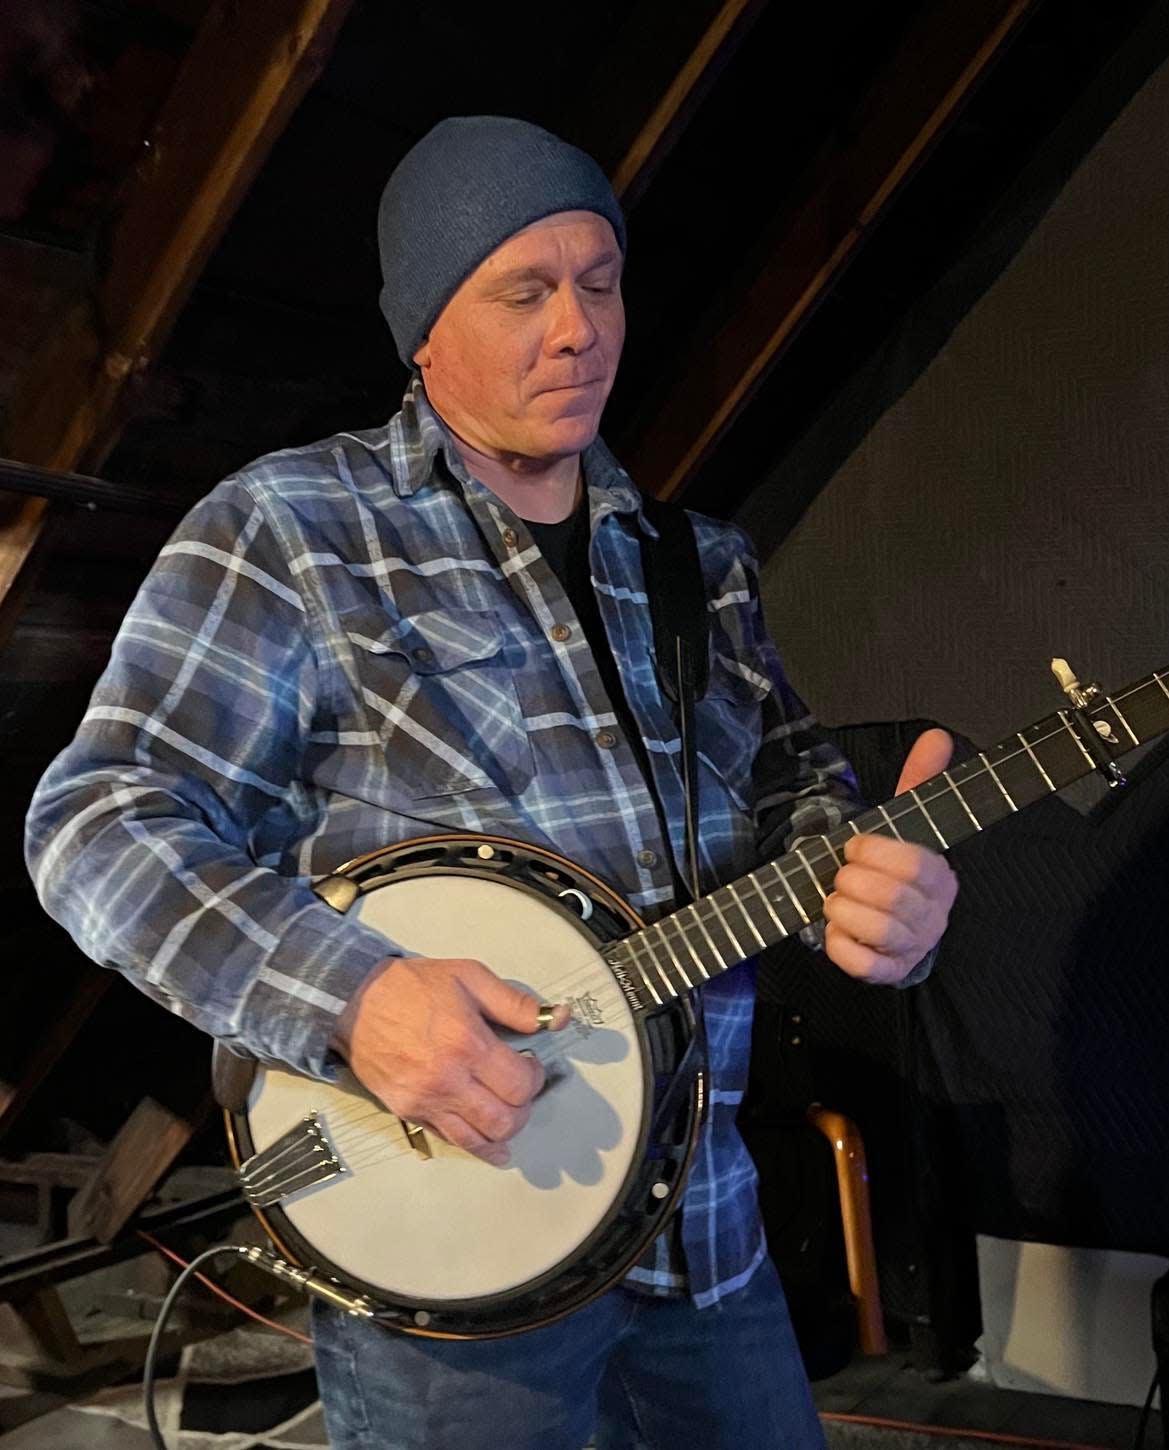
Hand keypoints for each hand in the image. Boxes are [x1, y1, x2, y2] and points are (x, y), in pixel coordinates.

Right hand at [332, 957, 568, 1165]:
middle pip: (505, 1119)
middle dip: (524, 1109)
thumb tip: (558, 1017)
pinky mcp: (409, 1112)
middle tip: (520, 1090)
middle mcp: (448, 1079)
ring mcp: (426, 1100)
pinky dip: (476, 1146)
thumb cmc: (412, 986)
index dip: (535, 1078)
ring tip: (509, 1118)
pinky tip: (491, 1147)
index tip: (530, 1065)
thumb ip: (515, 1003)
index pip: (520, 1084)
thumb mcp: (469, 978)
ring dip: (504, 1134)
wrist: (354, 1001)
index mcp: (468, 1043)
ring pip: (479, 1139)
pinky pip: (450, 1139)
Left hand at [822, 728, 958, 984]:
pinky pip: (862, 964)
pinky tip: (833, 931)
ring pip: (878, 931)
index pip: (917, 863)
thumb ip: (919, 781)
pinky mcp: (888, 973)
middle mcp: (934, 916)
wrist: (888, 924)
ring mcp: (913, 948)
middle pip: (894, 898)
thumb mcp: (904, 824)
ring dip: (843, 910)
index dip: (877, 852)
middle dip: (853, 881)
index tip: (854, 844)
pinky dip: (838, 945)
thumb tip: (937, 736)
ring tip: (834, 899)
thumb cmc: (892, 868)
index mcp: (942, 878)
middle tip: (839, 874)